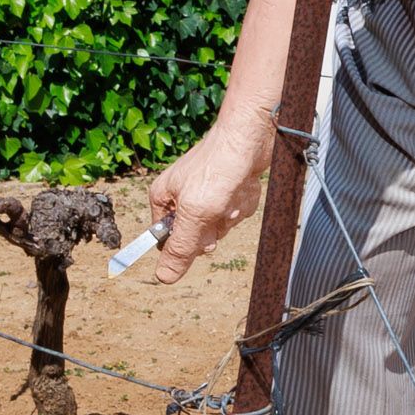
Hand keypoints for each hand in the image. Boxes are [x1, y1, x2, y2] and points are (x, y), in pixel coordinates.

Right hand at [135, 127, 268, 287]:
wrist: (250, 136)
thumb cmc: (219, 167)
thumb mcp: (195, 213)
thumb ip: (181, 246)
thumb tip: (163, 277)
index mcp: (163, 198)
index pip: (168, 240)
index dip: (188, 241)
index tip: (203, 226)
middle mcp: (182, 196)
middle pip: (198, 235)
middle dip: (216, 225)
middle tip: (221, 204)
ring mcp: (206, 193)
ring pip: (220, 224)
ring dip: (232, 213)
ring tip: (233, 190)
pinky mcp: (227, 189)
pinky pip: (235, 210)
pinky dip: (243, 202)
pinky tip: (244, 185)